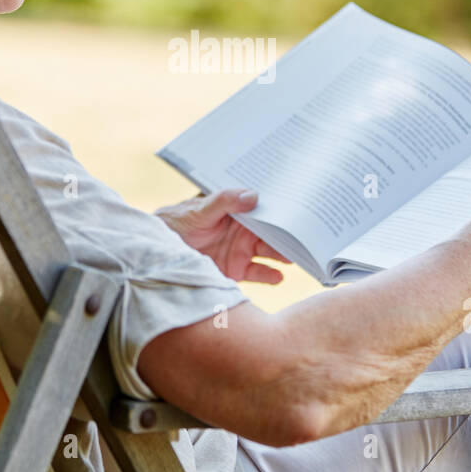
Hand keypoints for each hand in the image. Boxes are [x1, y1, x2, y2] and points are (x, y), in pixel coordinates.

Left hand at [155, 189, 290, 283]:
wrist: (161, 252)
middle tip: (309, 238)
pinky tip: (279, 276)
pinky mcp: (238, 270)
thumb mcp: (199, 209)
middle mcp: (245, 231)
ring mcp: (242, 251)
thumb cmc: (178, 223)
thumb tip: (253, 195)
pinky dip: (270, 276)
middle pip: (274, 233)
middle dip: (291, 235)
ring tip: (298, 258)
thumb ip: (224, 201)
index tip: (303, 211)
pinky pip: (259, 273)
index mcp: (240, 212)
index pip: (267, 210)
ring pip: (271, 252)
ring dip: (285, 255)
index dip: (284, 210)